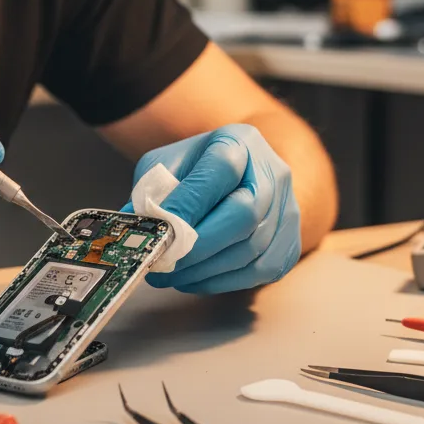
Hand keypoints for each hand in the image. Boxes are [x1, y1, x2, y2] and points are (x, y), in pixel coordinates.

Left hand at [126, 125, 300, 294]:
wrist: (247, 172)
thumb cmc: (201, 168)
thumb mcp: (169, 163)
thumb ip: (152, 189)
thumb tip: (133, 227)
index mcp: (239, 142)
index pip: (220, 169)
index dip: (190, 202)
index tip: (159, 228)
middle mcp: (272, 174)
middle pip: (245, 214)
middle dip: (198, 246)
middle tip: (163, 262)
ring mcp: (288, 209)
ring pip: (252, 248)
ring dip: (205, 269)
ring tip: (169, 275)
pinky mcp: (290, 243)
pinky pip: (258, 271)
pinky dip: (222, 281)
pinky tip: (194, 279)